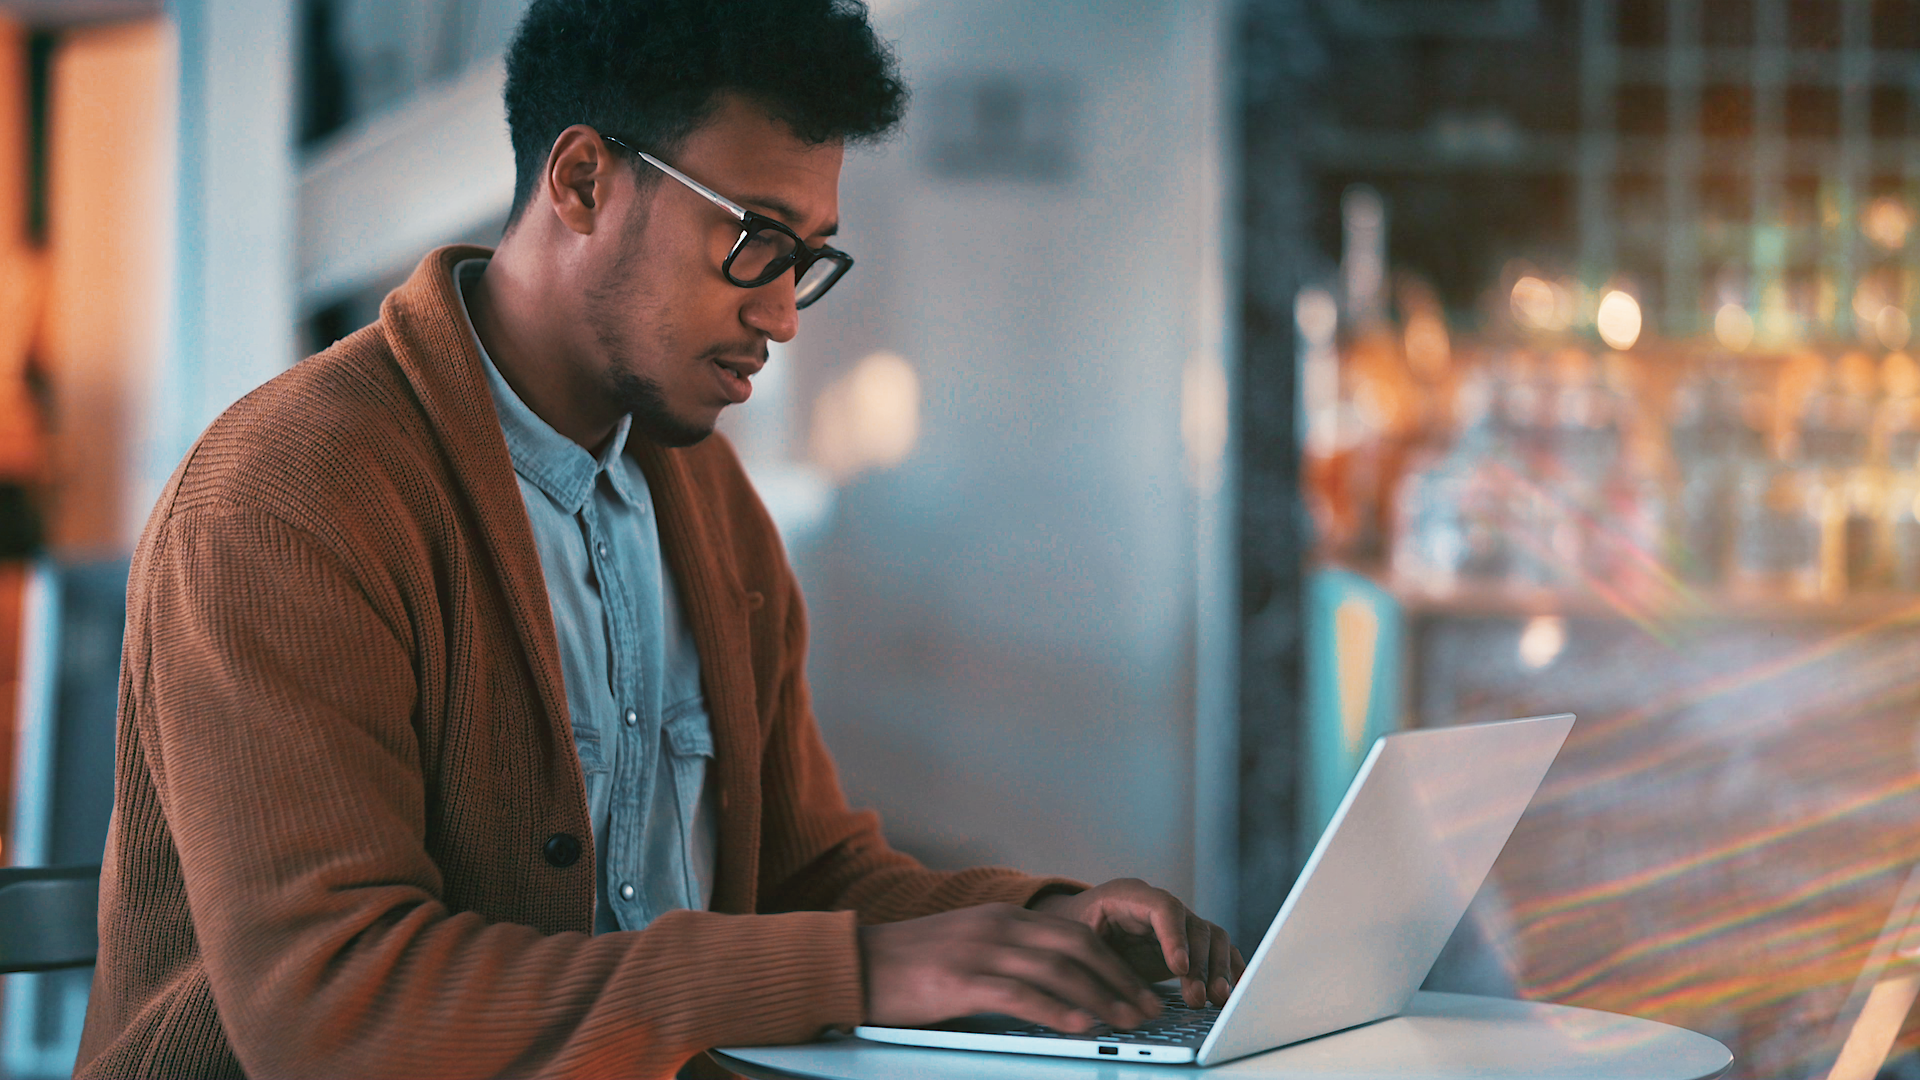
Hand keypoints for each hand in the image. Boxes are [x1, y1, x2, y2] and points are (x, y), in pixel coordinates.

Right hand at [858, 902, 1163, 1032]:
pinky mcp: (960, 980)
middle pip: (1076, 949)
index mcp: (1001, 918)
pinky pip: (1020, 994)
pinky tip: (1080, 1026)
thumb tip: (1054, 989)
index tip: (1138, 988)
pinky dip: (1056, 1010)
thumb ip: (1007, 958)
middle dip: (1119, 981)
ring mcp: (979, 951)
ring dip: (1100, 998)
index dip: (1113, 962)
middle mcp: (997, 927)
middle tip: (1146, 1009)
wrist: (854, 962)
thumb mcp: (966, 947)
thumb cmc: (908, 966)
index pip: (1073, 935)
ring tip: (1128, 1022)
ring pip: (1057, 971)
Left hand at [1030, 878, 1245, 1007]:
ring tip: (1215, 999)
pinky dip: (1230, 966)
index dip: (1175, 936)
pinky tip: (1234, 988)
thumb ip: (1095, 960)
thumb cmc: (1074, 931)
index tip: (1179, 968)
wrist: (1079, 924)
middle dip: (1200, 964)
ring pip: (1211, 937)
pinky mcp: (1189, 942)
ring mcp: (1178, 922)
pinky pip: (1218, 948)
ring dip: (1217, 969)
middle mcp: (1160, 905)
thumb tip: (1114, 995)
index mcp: (1128, 895)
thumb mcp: (1075, 940)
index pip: (1162, 907)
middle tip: (1197, 996)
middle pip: (1193, 925)